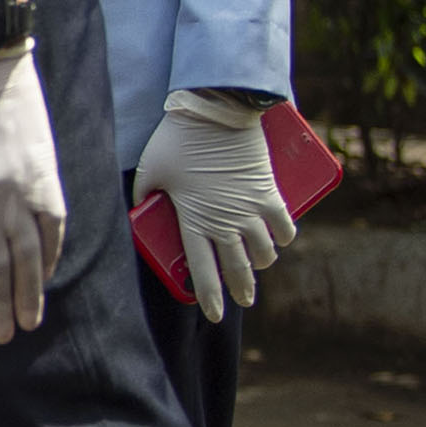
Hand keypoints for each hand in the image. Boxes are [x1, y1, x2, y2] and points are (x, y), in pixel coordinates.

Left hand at [135, 90, 295, 320]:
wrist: (216, 112)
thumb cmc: (176, 141)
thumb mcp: (151, 171)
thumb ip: (145, 194)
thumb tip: (140, 208)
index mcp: (195, 222)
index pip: (204, 272)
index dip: (211, 297)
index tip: (215, 314)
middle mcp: (226, 223)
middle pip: (238, 268)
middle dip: (242, 289)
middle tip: (243, 301)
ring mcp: (252, 210)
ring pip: (264, 252)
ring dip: (262, 262)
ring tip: (257, 265)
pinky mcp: (270, 193)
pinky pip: (285, 226)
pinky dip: (284, 237)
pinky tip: (279, 240)